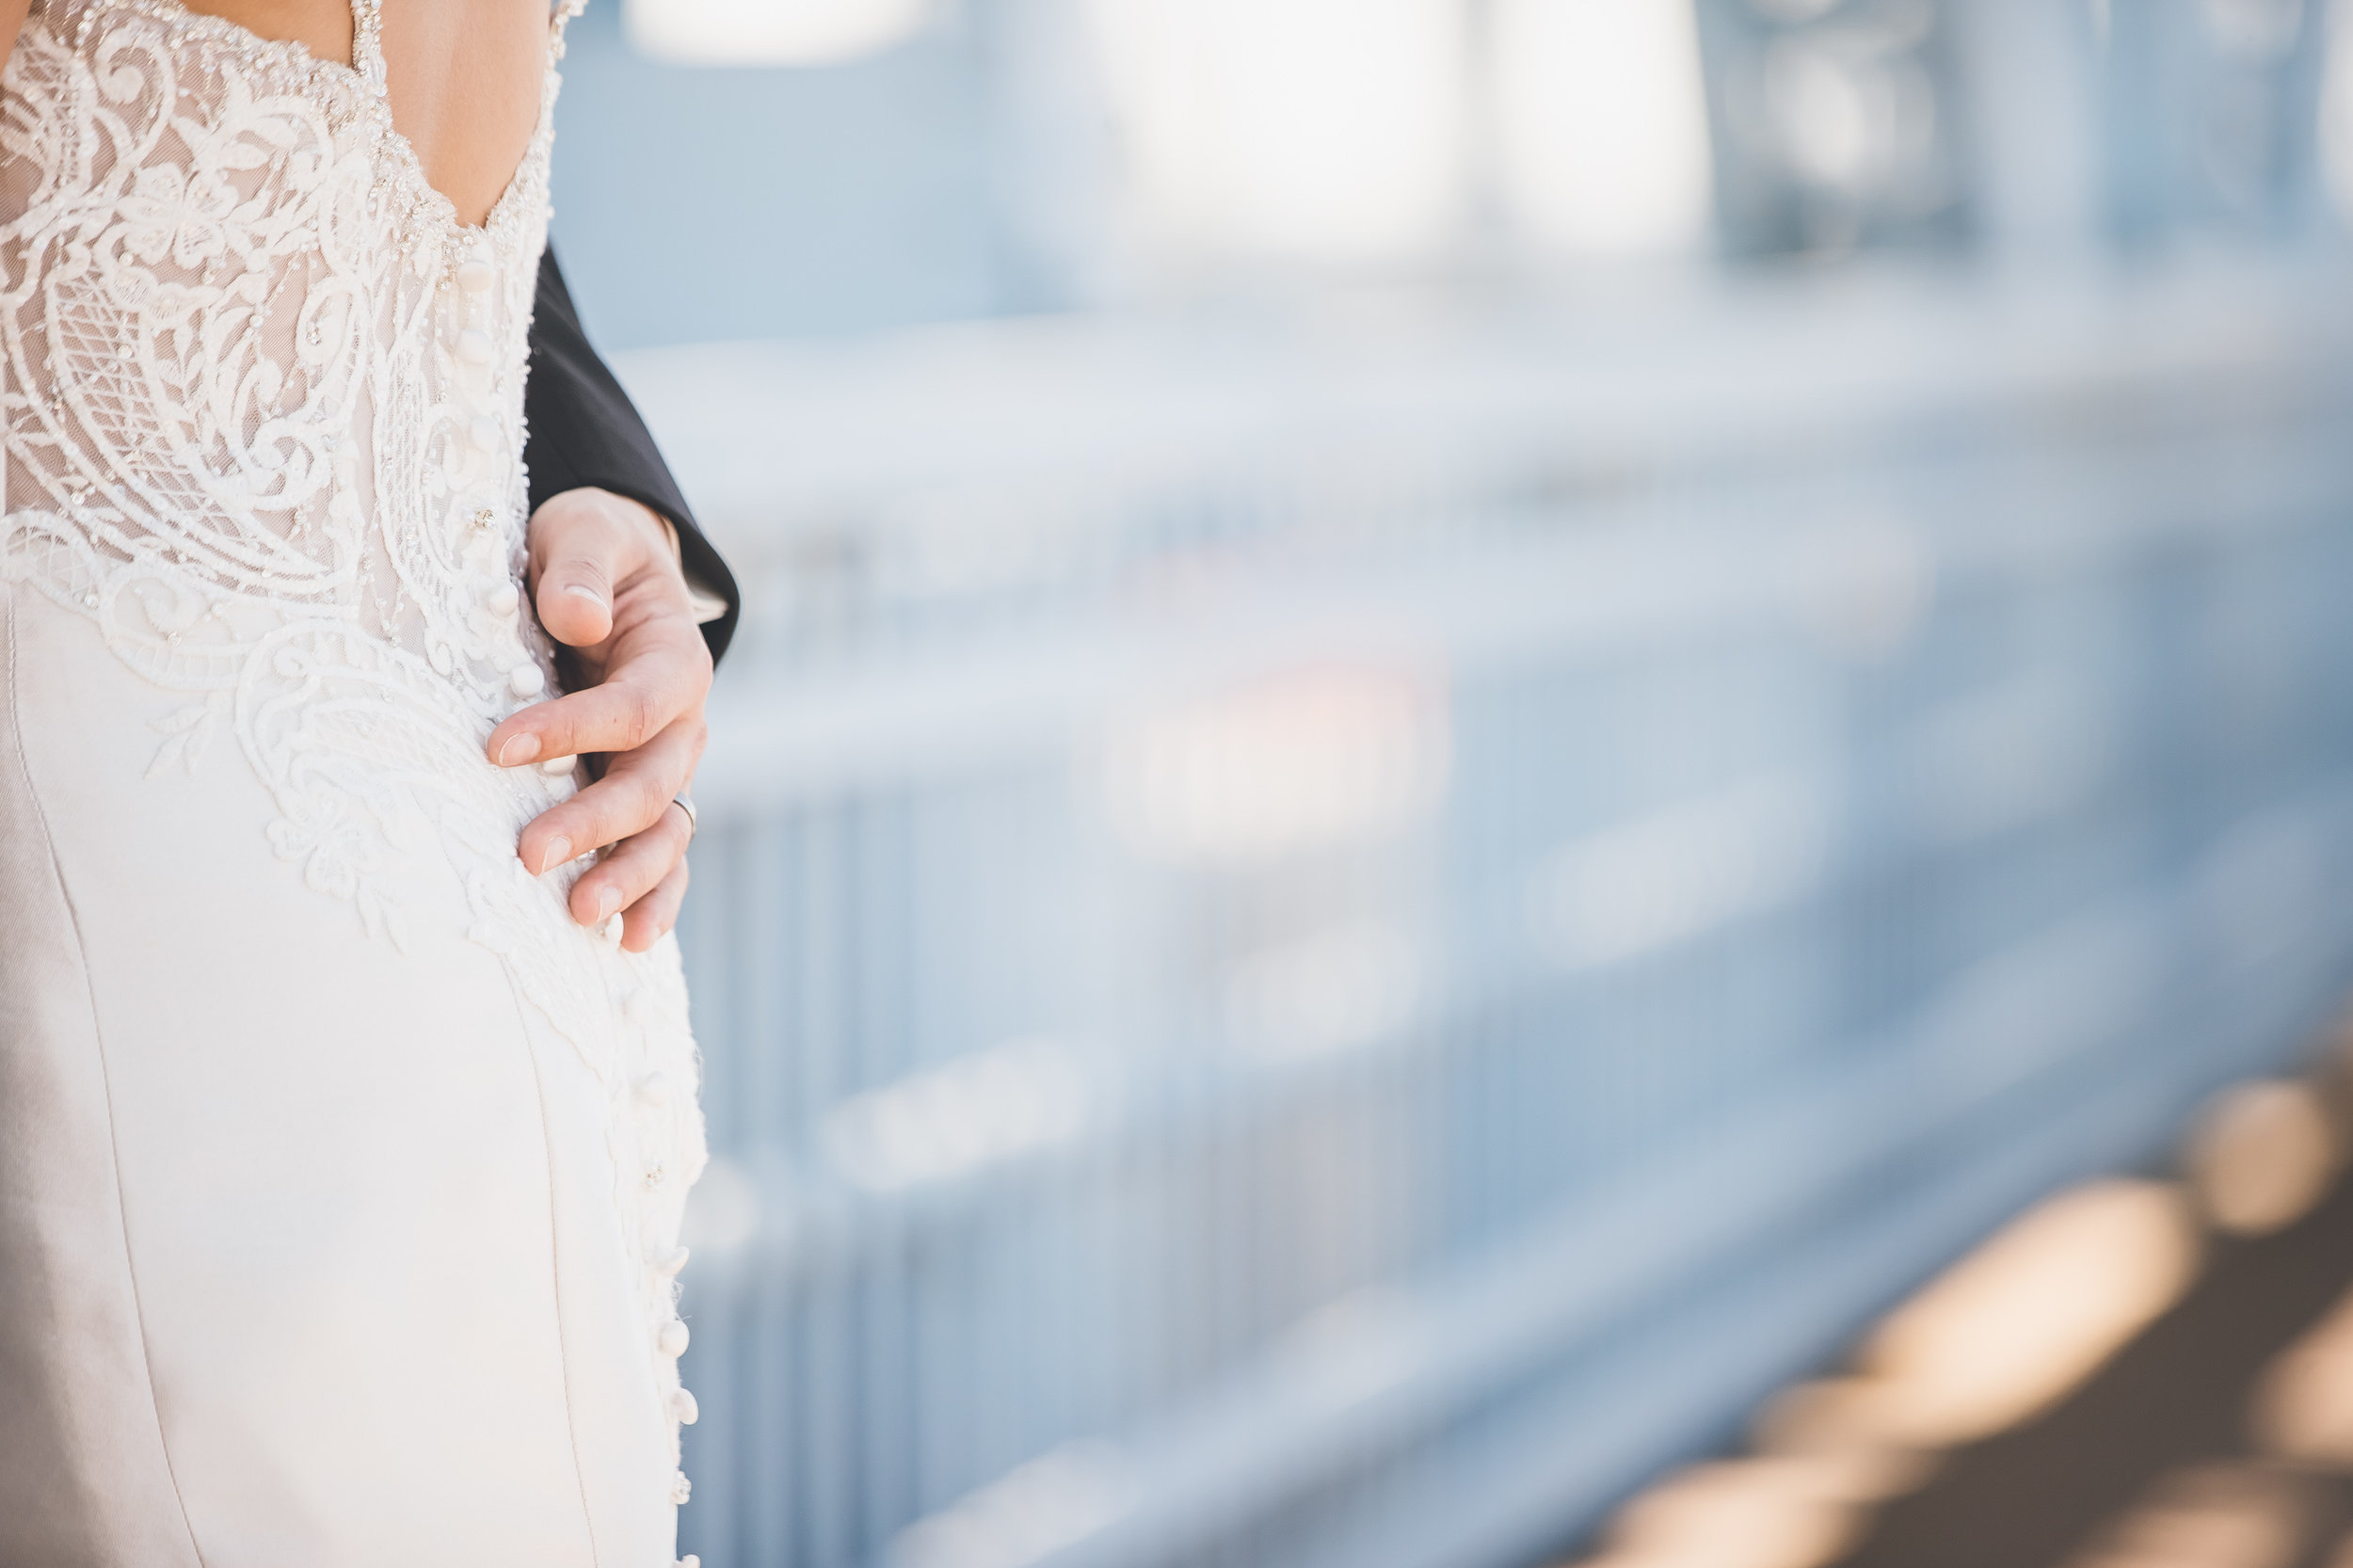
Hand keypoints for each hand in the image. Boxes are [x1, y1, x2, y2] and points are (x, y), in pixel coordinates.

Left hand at [488, 487, 711, 952]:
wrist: (609, 572)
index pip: (635, 706)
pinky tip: (625, 943)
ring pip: (664, 834)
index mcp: (675, 660)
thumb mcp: (584, 533)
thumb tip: (579, 618)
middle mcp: (682, 725)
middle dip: (595, 825)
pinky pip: (662, 858)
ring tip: (577, 915)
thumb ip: (580, 570)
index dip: (573, 729)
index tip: (496, 748)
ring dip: (627, 877)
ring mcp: (667, 769)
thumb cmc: (589, 550)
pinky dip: (652, 901)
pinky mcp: (644, 798)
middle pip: (650, 785)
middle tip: (528, 857)